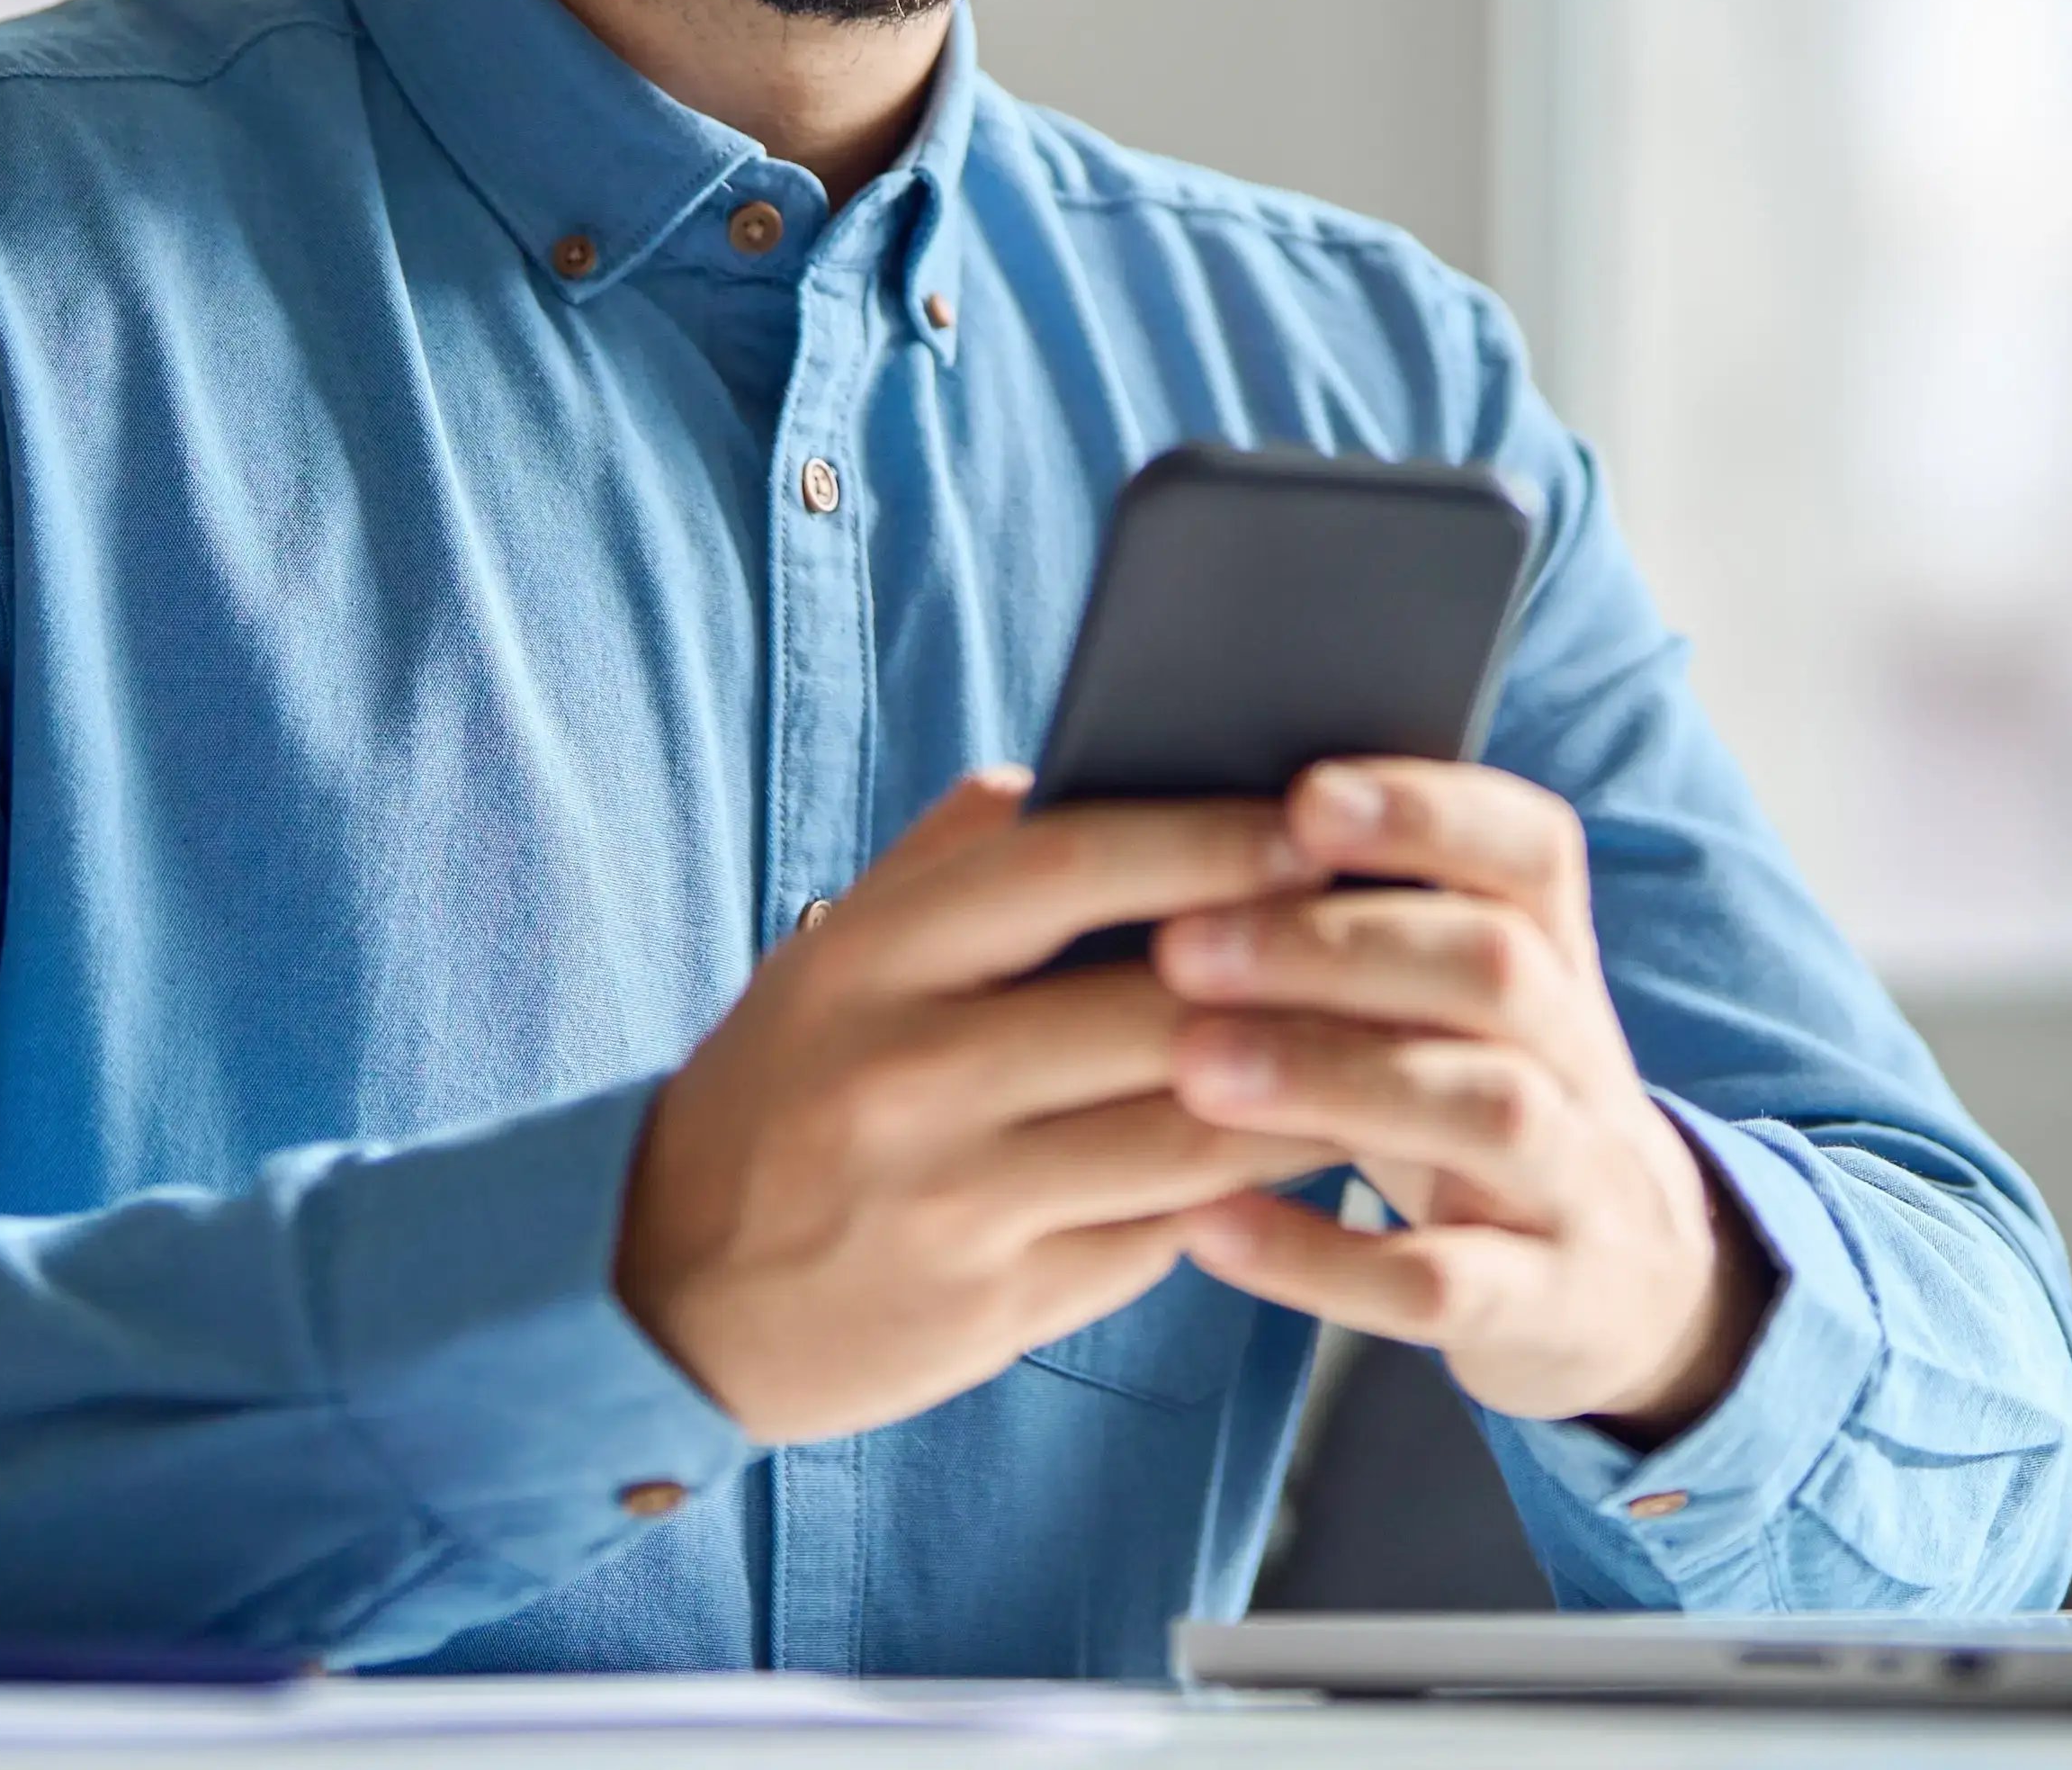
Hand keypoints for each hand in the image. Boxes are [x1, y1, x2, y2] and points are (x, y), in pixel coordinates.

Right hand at [618, 770, 1349, 1442]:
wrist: (667, 1295)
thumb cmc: (784, 1095)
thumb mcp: (831, 958)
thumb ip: (949, 860)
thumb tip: (1085, 768)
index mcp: (869, 960)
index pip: (1068, 866)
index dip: (1208, 837)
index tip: (1317, 820)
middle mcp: (904, 1075)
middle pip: (1153, 1005)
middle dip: (1297, 967)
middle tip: (1404, 931)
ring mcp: (949, 1199)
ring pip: (1182, 1132)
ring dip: (1308, 1088)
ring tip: (1397, 1039)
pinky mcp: (992, 1304)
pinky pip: (1161, 1235)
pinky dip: (1246, 1189)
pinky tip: (1312, 1148)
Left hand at [1153, 760, 1771, 1437]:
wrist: (1625, 1291)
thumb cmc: (1464, 1110)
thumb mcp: (1448, 1015)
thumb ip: (1358, 929)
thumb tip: (1166, 831)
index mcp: (1556, 963)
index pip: (1533, 852)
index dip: (1431, 815)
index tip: (1305, 797)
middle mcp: (1582, 1061)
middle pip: (1497, 972)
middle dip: (1339, 948)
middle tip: (1183, 946)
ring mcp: (1574, 1186)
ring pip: (1486, 1111)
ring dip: (1334, 1080)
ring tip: (1192, 1068)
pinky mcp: (1541, 1306)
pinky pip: (1440, 1284)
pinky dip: (1320, 1256)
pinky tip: (1206, 1225)